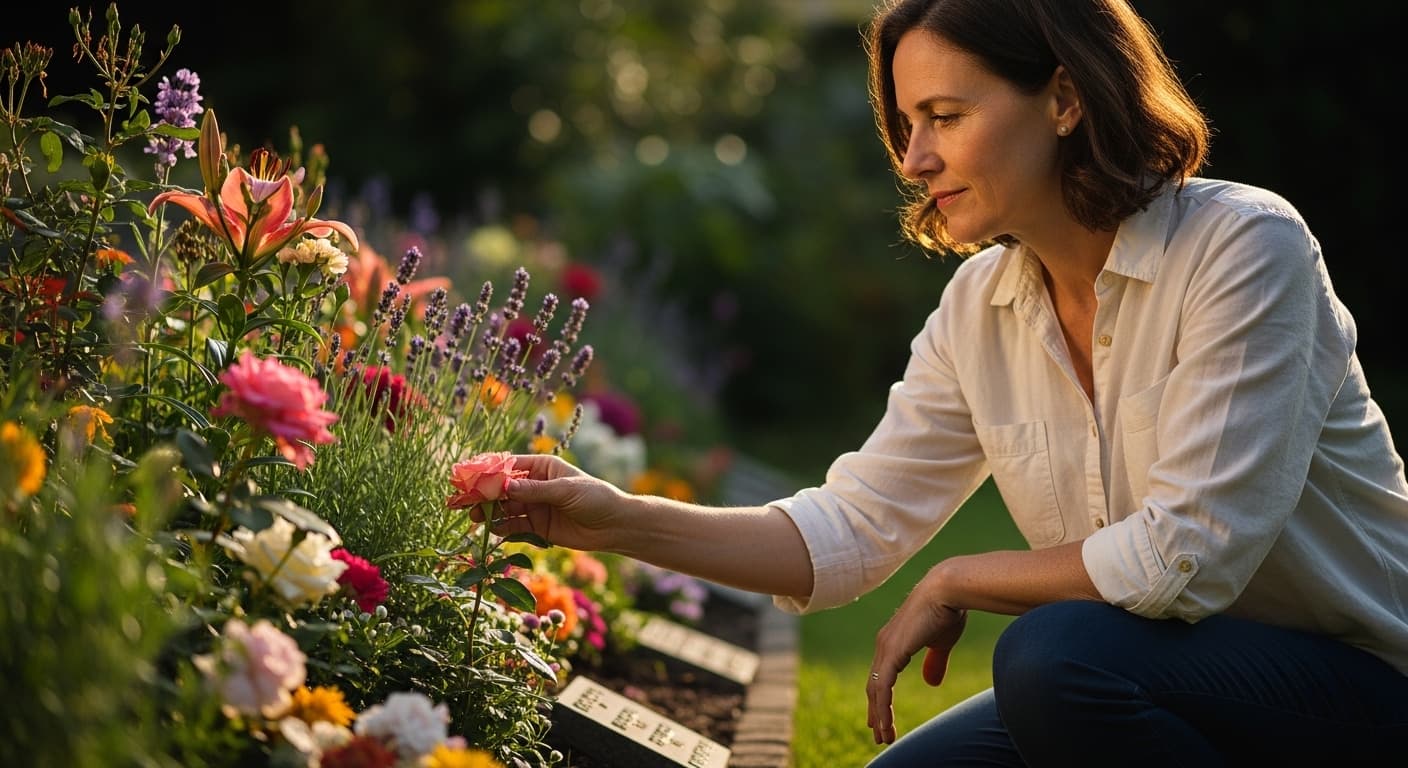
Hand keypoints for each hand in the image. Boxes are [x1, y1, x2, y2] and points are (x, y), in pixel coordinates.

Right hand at [472, 453, 627, 551]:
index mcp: (542, 468)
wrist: (615, 526)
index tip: (470, 477)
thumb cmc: (595, 498)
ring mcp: (536, 507)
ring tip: (474, 517)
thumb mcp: (564, 490)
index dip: (489, 472)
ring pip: (506, 509)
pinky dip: (502, 528)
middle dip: (484, 494)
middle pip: (503, 489)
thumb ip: (534, 491)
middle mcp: (536, 486)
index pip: (510, 467)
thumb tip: (504, 487)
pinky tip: (491, 530)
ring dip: (490, 512)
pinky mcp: (538, 528)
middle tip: (464, 501)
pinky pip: (515, 527)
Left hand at [866, 567, 967, 744]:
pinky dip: (883, 707)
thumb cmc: (948, 610)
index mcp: (893, 641)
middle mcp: (885, 644)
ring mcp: (886, 647)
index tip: (880, 717)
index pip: (881, 675)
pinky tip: (886, 723)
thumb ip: (934, 662)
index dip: (880, 697)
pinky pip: (884, 686)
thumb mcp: (941, 642)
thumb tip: (931, 682)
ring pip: (876, 689)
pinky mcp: (893, 651)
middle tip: (878, 733)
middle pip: (874, 685)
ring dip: (879, 715)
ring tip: (883, 736)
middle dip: (876, 711)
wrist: (948, 589)